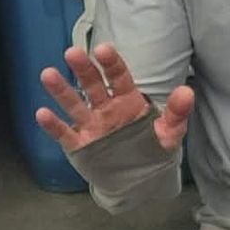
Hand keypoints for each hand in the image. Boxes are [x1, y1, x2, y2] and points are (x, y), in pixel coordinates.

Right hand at [33, 44, 194, 156]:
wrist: (137, 179)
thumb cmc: (152, 149)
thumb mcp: (169, 132)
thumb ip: (177, 113)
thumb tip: (187, 92)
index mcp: (127, 100)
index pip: (119, 77)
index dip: (111, 63)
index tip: (103, 49)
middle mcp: (106, 108)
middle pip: (93, 84)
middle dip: (83, 69)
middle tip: (72, 53)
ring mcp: (91, 125)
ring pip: (74, 104)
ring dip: (61, 90)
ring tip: (47, 74)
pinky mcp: (79, 145)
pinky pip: (65, 133)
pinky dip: (53, 125)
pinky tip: (42, 113)